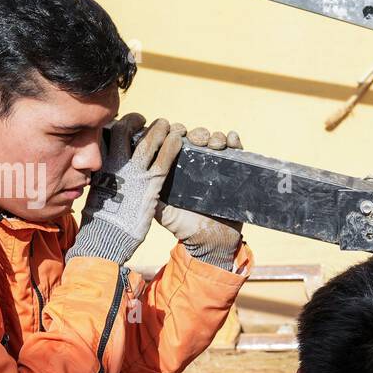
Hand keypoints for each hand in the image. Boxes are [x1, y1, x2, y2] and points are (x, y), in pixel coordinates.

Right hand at [67, 115, 182, 263]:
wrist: (106, 238)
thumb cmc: (101, 222)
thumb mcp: (96, 196)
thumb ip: (103, 182)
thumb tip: (104, 178)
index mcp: (100, 166)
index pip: (107, 138)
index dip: (118, 126)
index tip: (125, 123)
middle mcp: (115, 165)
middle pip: (125, 131)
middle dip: (136, 121)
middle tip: (146, 120)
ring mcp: (133, 173)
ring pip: (148, 142)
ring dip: (159, 129)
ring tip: (168, 124)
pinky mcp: (150, 184)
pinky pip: (164, 160)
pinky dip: (172, 146)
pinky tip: (178, 139)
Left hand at [154, 122, 244, 269]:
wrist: (211, 242)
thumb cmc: (184, 227)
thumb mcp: (161, 211)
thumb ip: (149, 195)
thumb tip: (136, 179)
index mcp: (177, 168)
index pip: (173, 141)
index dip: (171, 131)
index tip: (172, 131)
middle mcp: (196, 165)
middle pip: (195, 137)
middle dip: (195, 133)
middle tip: (194, 138)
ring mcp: (215, 167)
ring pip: (214, 139)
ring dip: (213, 136)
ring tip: (213, 144)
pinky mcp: (233, 171)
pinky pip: (236, 150)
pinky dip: (234, 140)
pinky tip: (231, 140)